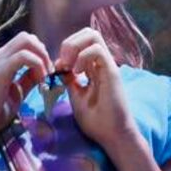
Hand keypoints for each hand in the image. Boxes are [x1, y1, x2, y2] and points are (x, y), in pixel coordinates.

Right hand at [0, 31, 54, 148]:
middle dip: (42, 51)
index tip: (46, 74)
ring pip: (26, 40)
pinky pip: (24, 56)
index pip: (23, 43)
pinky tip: (41, 80)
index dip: (39, 54)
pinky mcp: (0, 70)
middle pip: (26, 37)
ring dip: (41, 56)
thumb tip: (41, 73)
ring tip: (45, 77)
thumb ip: (27, 81)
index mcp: (0, 60)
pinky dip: (37, 64)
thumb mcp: (15, 94)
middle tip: (48, 72)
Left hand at [54, 28, 136, 150]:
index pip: (82, 41)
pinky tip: (77, 72)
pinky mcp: (113, 73)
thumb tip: (59, 66)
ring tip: (69, 66)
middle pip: (88, 33)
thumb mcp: (76, 96)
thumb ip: (69, 80)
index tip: (57, 67)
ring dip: (75, 46)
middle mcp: (102, 63)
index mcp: (94, 67)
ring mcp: (108, 66)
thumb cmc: (97, 121)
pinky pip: (98, 50)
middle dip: (70, 42)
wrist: (113, 137)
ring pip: (93, 36)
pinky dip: (83, 57)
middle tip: (63, 62)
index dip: (67, 49)